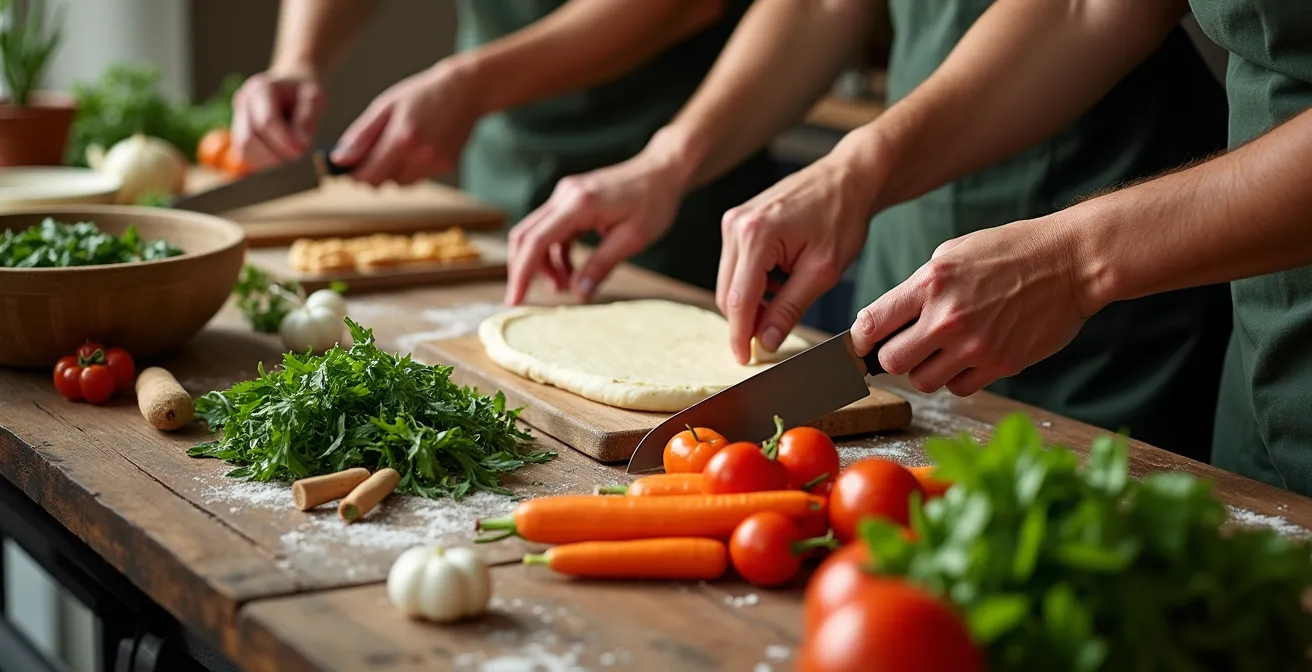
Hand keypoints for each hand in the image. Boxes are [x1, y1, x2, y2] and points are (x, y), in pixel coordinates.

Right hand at [231, 68, 325, 168]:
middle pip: (249, 139)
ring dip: (268, 160)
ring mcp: (237, 118)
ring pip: (243, 151)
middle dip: (274, 154)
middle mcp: (243, 102)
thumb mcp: (314, 97)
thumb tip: (301, 145)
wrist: (292, 86)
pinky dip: (262, 162)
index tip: (302, 150)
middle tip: (296, 156)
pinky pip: (244, 156)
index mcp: (260, 89)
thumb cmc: (303, 92)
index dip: (285, 140)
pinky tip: (279, 156)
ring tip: (288, 155)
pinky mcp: (238, 133)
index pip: (265, 122)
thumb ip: (308, 118)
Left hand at [330, 60, 482, 186]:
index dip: (356, 175)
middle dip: (374, 173)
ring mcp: (437, 163)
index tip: (351, 168)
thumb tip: (339, 160)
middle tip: (374, 153)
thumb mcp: (385, 107)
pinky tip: (419, 145)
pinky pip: (420, 177)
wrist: (464, 90)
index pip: (369, 175)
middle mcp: (421, 155)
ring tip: (399, 145)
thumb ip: (361, 136)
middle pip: (385, 183)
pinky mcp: (448, 165)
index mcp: (401, 138)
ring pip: (402, 183)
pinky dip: (413, 167)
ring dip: (394, 172)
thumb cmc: (421, 94)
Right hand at [505, 143, 690, 304]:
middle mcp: (564, 195)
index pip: (536, 241)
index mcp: (578, 204)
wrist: (662, 171)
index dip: (522, 273)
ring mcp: (565, 195)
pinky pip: (551, 230)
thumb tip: (579, 294)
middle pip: (525, 236)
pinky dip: (555, 253)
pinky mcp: (571, 200)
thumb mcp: (631, 239)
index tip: (514, 300)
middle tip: (532, 297)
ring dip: (543, 264)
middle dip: (524, 270)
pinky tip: (570, 271)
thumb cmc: (654, 202)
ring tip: (565, 286)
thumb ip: (601, 266)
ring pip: (536, 234)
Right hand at [717, 149, 877, 364]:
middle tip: (772, 338)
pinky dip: (752, 282)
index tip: (744, 360)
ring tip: (785, 301)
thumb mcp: (822, 271)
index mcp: (756, 235)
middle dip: (746, 320)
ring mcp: (733, 220)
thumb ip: (789, 308)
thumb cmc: (842, 216)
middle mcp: (736, 225)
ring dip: (751, 301)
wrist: (848, 177)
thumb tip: (767, 340)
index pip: (739, 300)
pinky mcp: (738, 220)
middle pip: (728, 293)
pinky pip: (735, 265)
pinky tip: (780, 282)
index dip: (740, 336)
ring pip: (729, 281)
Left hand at [850, 216, 1098, 395]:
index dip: (859, 340)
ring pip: (924, 382)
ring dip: (926, 370)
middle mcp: (948, 317)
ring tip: (942, 350)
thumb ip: (917, 288)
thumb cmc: (1011, 251)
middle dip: (892, 357)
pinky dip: (958, 378)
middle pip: (892, 362)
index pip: (871, 324)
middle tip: (907, 346)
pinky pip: (960, 388)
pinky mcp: (1002, 364)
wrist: (1072, 262)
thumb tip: (885, 320)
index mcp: (930, 283)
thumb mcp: (953, 253)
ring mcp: (976, 345)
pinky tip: (969, 357)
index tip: (862, 344)